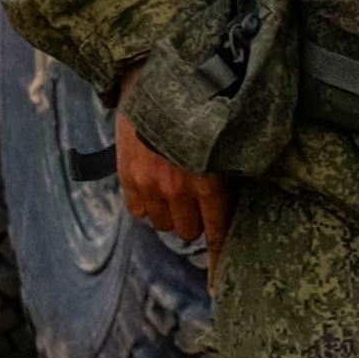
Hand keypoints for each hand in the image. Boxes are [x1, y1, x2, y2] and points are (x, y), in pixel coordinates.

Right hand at [112, 70, 230, 253]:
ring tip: (172, 192)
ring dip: (169, 213)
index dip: (219, 255)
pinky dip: (147, 205)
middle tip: (195, 202)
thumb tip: (230, 201)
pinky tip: (151, 186)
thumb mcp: (222, 140)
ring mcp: (150, 185)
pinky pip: (138, 211)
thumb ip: (226, 173)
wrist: (152, 77)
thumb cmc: (197, 107)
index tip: (219, 280)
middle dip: (193, 221)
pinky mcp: (127, 176)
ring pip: (162, 224)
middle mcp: (178, 189)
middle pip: (187, 231)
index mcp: (208, 181)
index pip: (216, 231)